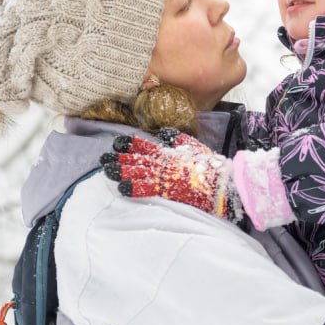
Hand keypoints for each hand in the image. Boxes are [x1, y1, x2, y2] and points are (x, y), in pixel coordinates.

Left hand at [99, 128, 240, 219]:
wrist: (221, 184)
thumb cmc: (210, 167)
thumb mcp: (195, 147)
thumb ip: (178, 139)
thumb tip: (164, 133)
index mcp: (170, 152)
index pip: (145, 145)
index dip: (130, 144)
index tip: (117, 142)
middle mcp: (164, 163)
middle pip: (137, 159)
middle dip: (119, 157)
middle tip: (103, 157)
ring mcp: (163, 176)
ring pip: (137, 172)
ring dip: (121, 171)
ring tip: (107, 170)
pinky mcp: (166, 190)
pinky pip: (145, 189)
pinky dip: (133, 188)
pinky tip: (121, 187)